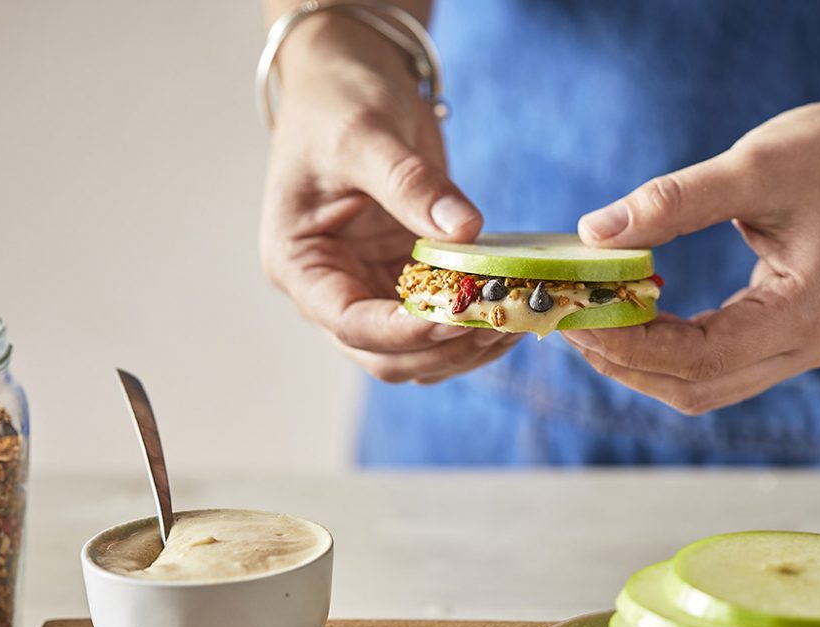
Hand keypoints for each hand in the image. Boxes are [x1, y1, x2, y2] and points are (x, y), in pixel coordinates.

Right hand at [260, 38, 520, 383]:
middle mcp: (332, 290)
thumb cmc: (337, 102)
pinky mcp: (408, 278)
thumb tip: (466, 231)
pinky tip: (517, 305)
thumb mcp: (365, 136)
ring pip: (418, 353)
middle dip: (443, 349)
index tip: (456, 320)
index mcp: (299, 265)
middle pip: (385, 356)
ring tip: (520, 318)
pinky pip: (442, 322)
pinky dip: (476, 324)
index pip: (349, 323)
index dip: (403, 333)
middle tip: (500, 324)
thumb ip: (409, 185)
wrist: (348, 76)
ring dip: (466, 347)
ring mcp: (371, 288)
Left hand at [562, 77, 819, 413]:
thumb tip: (595, 232)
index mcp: (804, 317)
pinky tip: (634, 310)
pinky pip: (716, 361)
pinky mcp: (786, 333)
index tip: (574, 315)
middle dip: (625, 361)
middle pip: (695, 388)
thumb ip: (674, 202)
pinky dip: (668, 347)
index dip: (627, 346)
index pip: (698, 359)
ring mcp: (798, 346)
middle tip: (567, 319)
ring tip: (591, 317)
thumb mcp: (755, 166)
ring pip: (703, 384)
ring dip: (642, 361)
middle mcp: (804, 347)